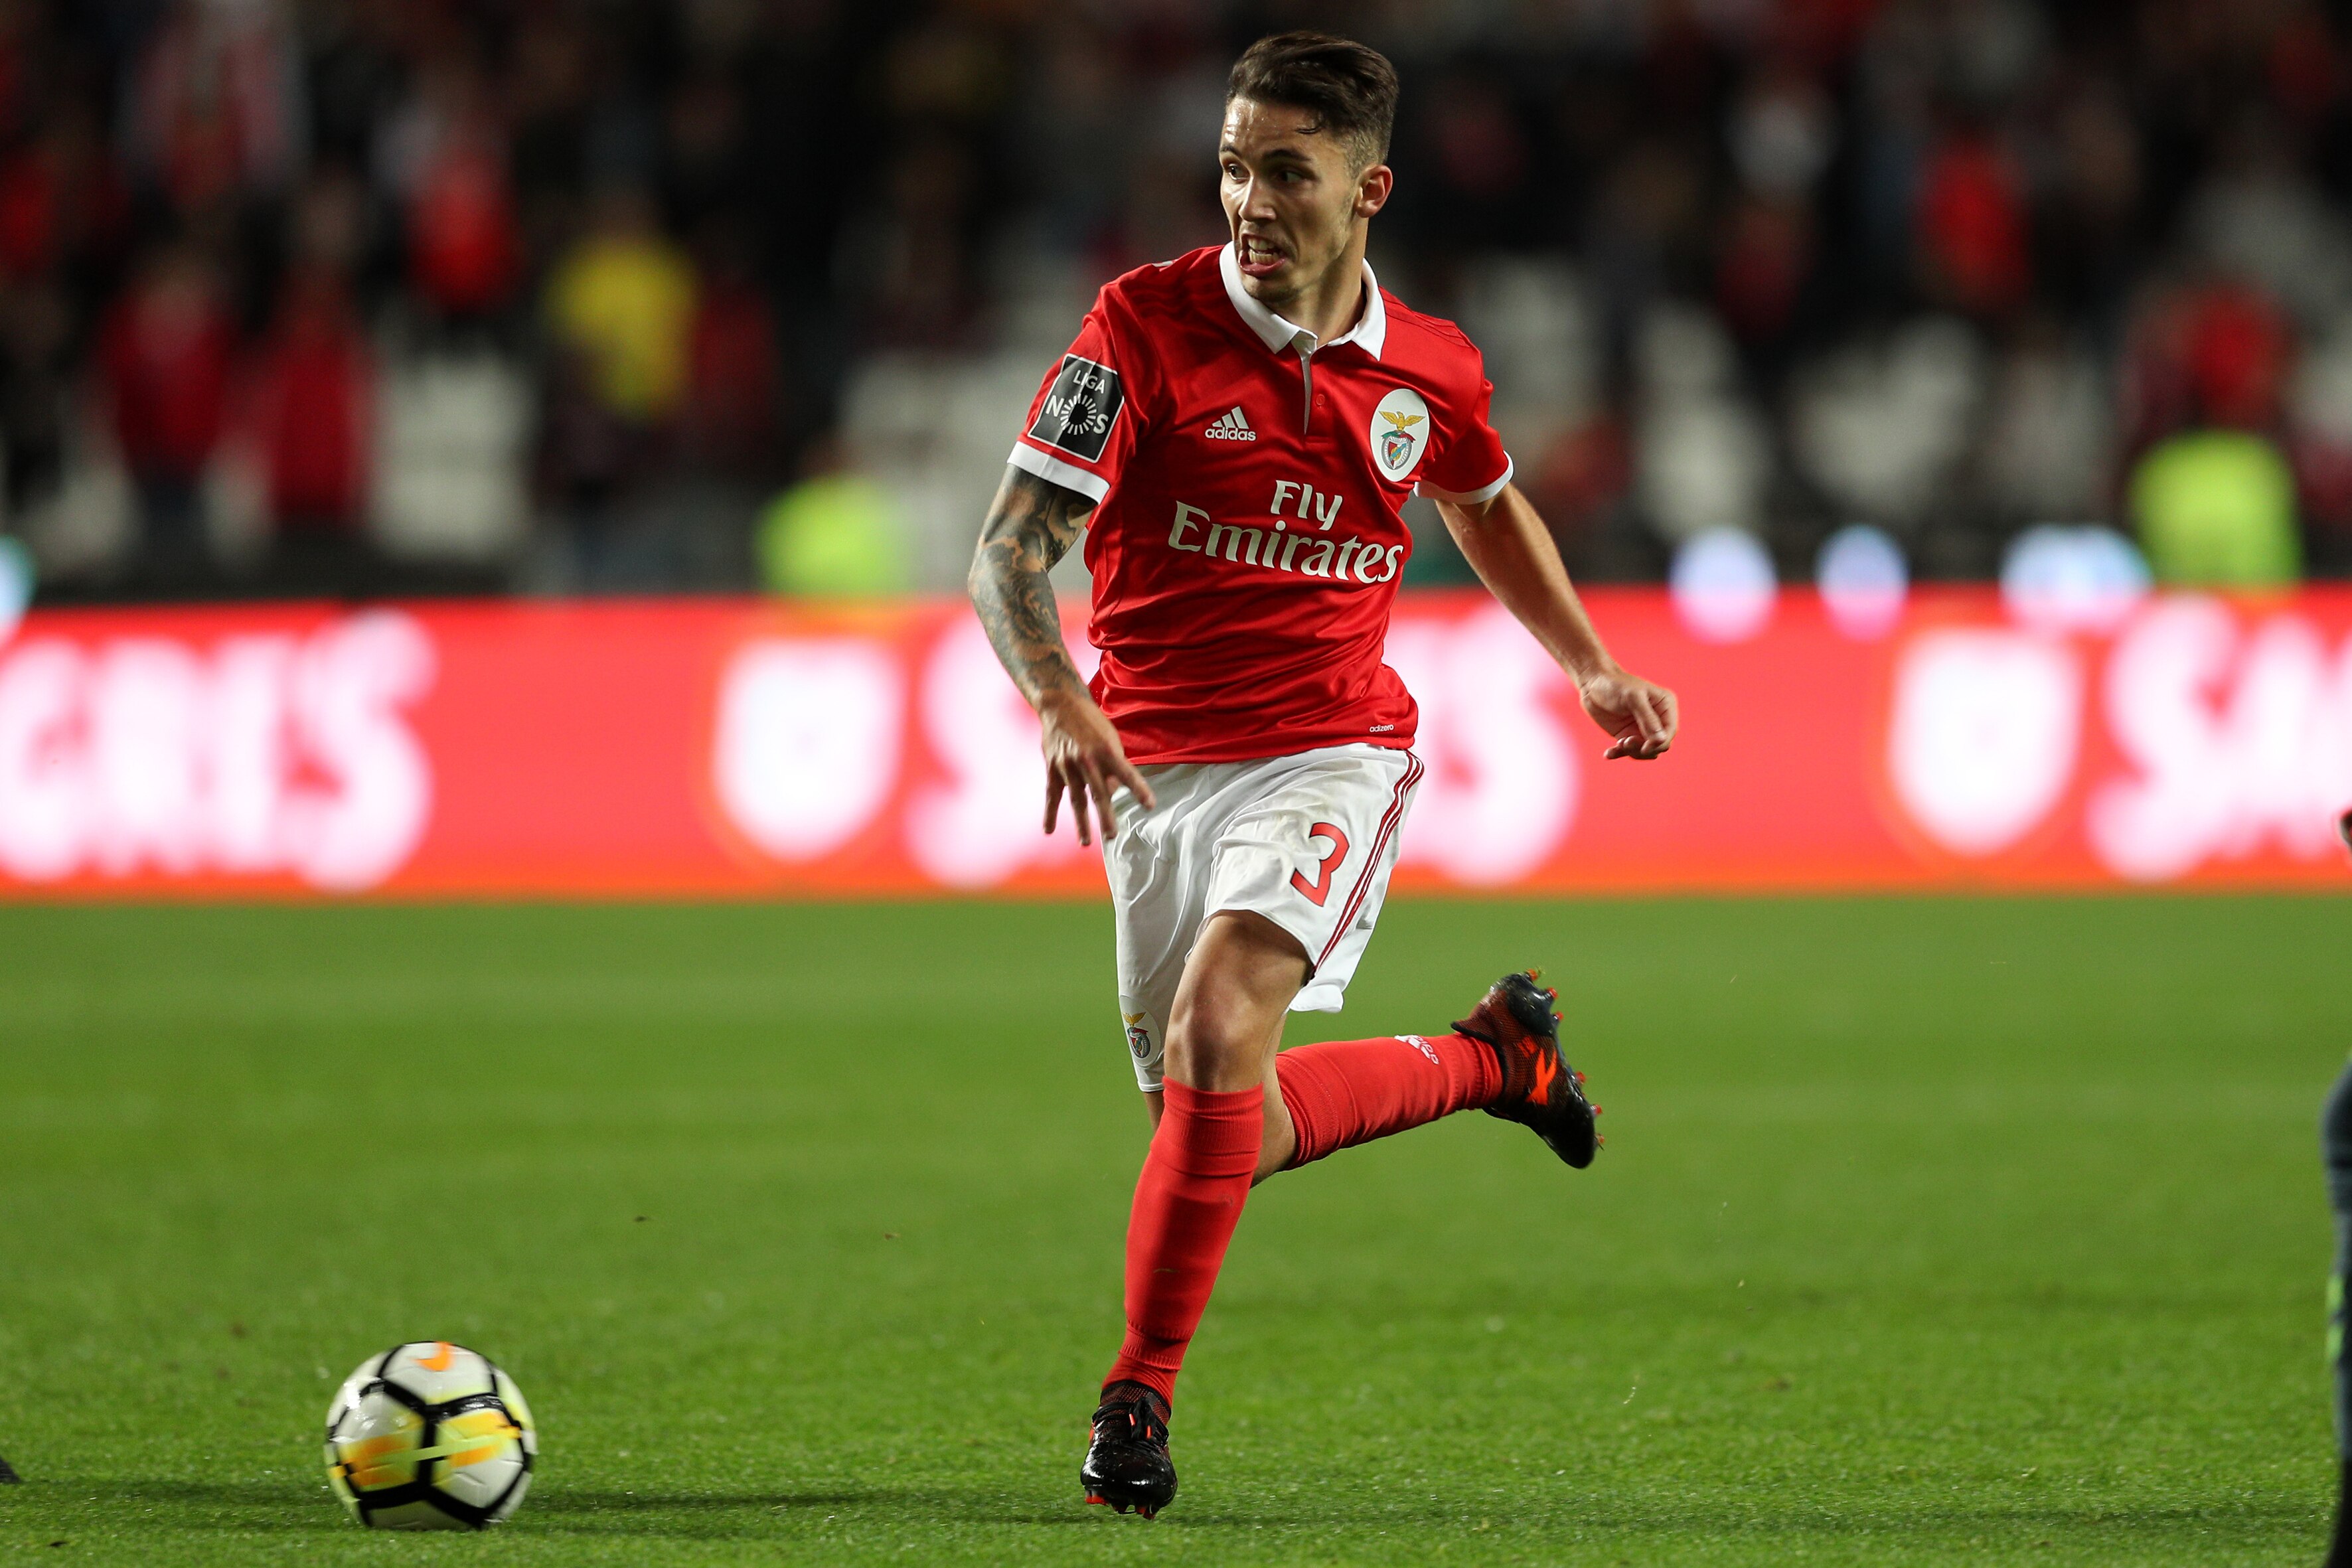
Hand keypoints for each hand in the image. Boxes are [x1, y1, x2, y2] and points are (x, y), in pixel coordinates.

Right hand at [1039, 689, 1156, 845]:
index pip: (1127, 774)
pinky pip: (1051, 795)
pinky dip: (1049, 813)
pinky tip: (1049, 830)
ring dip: (1081, 822)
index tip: (1150, 805)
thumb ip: (1113, 766)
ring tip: (1086, 842)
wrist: (1060, 705)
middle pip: (1099, 792)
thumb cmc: (1092, 724)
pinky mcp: (1052, 768)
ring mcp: (1068, 765)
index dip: (1139, 790)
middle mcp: (1087, 759)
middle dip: (1105, 815)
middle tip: (1112, 835)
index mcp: (1106, 750)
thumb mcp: (1109, 738)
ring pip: (1076, 798)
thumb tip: (1112, 793)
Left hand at [1579, 667, 1677, 760]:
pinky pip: (1629, 752)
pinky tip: (1608, 753)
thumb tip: (1661, 740)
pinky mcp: (1628, 735)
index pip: (1670, 731)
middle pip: (1660, 745)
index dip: (1660, 743)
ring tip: (1617, 745)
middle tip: (1625, 742)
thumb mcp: (1632, 698)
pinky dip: (1620, 754)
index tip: (1644, 747)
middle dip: (1644, 749)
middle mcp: (1657, 719)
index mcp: (1665, 705)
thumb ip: (1648, 719)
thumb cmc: (1615, 684)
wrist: (1593, 683)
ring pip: (1646, 752)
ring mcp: (1642, 728)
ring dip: (1632, 752)